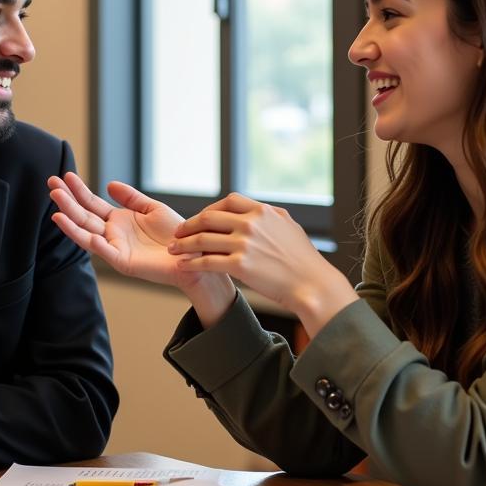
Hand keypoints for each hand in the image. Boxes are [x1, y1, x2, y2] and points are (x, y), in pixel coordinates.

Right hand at [48, 173, 235, 323]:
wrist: (192, 255)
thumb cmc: (175, 234)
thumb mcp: (151, 208)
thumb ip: (130, 197)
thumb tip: (108, 184)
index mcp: (118, 220)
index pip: (92, 203)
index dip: (78, 190)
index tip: (65, 176)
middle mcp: (112, 234)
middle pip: (84, 216)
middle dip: (67, 201)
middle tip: (52, 185)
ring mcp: (115, 248)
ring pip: (87, 234)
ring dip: (71, 222)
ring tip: (57, 208)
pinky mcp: (123, 262)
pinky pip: (105, 252)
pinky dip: (93, 242)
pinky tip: (84, 232)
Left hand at [170, 193, 357, 333]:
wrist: (312, 284)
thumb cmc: (303, 258)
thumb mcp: (288, 225)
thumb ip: (268, 215)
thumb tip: (255, 210)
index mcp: (262, 211)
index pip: (227, 202)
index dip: (209, 209)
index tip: (199, 219)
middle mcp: (251, 224)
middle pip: (208, 218)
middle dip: (188, 225)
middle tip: (177, 233)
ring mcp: (244, 244)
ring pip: (202, 239)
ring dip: (183, 244)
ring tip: (173, 249)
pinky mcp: (240, 266)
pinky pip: (207, 262)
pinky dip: (191, 262)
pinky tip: (183, 265)